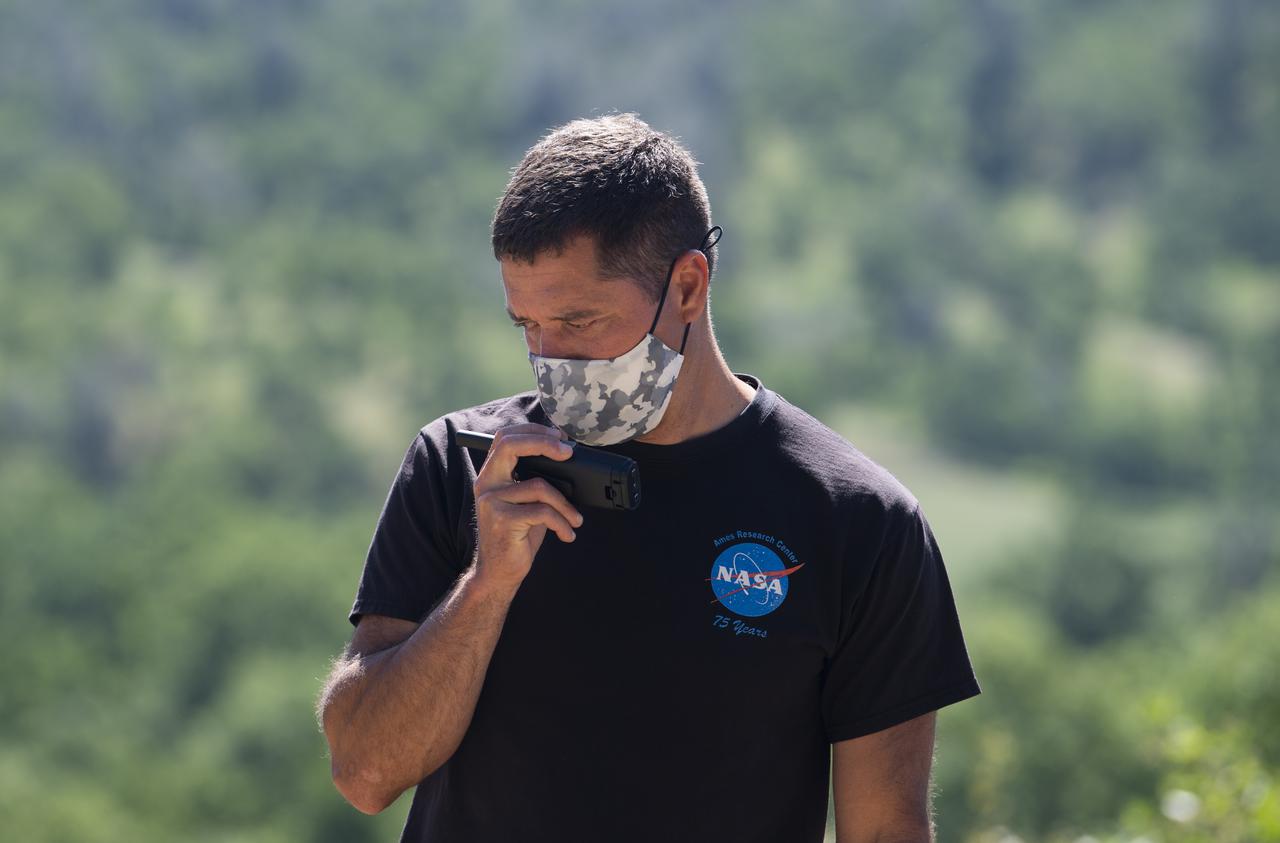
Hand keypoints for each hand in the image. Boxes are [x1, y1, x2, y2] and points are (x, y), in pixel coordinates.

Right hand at [471, 423, 584, 590]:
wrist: (499, 573)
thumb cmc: (517, 536)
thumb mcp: (527, 503)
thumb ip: (536, 479)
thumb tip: (567, 458)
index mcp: (491, 475)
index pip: (506, 437)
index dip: (534, 431)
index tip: (560, 437)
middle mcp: (486, 484)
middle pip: (511, 445)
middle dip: (544, 443)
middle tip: (568, 452)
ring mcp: (491, 501)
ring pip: (539, 486)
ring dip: (565, 504)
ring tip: (574, 519)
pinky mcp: (502, 520)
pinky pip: (542, 512)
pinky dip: (561, 523)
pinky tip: (566, 534)